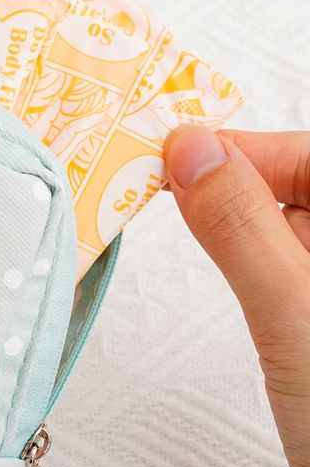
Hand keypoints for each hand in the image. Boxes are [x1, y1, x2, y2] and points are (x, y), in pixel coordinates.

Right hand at [164, 126, 309, 466]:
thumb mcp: (293, 318)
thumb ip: (241, 227)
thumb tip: (193, 150)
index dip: (243, 147)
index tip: (172, 155)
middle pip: (304, 185)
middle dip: (239, 187)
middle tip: (169, 193)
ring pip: (298, 227)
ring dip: (248, 231)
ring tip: (210, 243)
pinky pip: (298, 269)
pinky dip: (264, 268)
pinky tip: (252, 293)